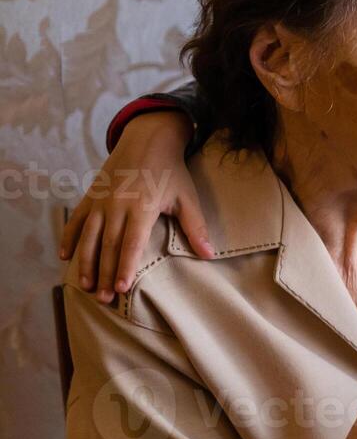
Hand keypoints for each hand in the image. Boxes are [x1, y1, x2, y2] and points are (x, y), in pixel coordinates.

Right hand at [59, 110, 210, 302]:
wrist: (147, 140)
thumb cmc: (171, 172)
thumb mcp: (187, 198)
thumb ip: (196, 227)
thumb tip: (209, 255)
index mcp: (142, 207)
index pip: (132, 243)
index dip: (126, 266)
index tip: (122, 288)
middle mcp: (117, 206)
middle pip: (109, 246)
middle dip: (105, 274)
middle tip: (104, 298)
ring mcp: (100, 201)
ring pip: (89, 237)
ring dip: (86, 263)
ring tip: (86, 286)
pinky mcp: (90, 196)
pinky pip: (76, 221)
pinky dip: (69, 239)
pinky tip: (65, 258)